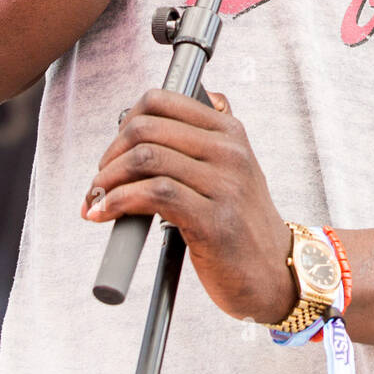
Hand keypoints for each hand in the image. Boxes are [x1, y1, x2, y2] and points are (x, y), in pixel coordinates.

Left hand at [81, 88, 296, 324]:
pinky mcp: (214, 219)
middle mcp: (229, 151)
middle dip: (110, 155)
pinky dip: (118, 201)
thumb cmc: (243, 225)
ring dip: (107, 181)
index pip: (161, 100)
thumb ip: (202, 139)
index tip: (115, 148)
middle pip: (146, 128)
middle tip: (101, 180)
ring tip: (98, 199)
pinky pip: (153, 194)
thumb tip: (148, 119)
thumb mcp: (233, 170)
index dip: (125, 121)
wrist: (275, 274)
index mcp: (229, 131)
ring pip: (145, 158)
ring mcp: (224, 183)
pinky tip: (107, 213)